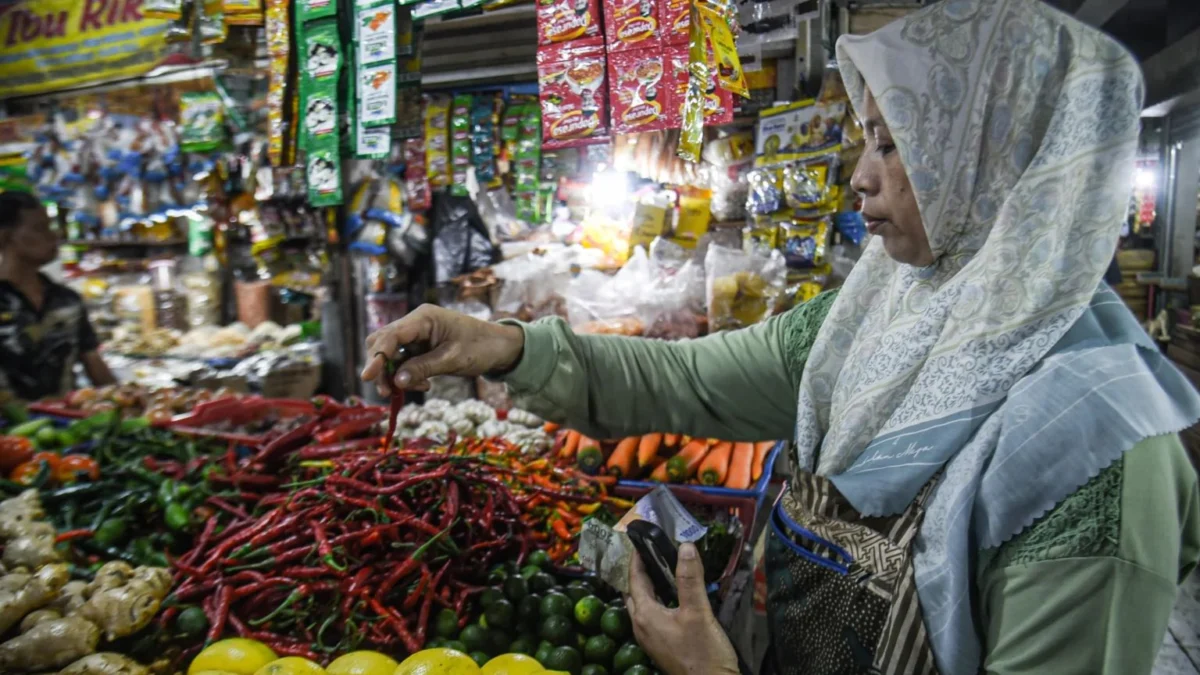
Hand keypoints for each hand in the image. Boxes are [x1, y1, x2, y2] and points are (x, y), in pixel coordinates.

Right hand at [360, 304, 524, 396]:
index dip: (377, 356)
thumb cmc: (481, 347)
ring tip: (418, 387)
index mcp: (423, 318)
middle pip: (383, 343)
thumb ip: (423, 368)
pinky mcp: (420, 347)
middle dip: (382, 368)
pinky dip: (407, 375)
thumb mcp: (452, 359)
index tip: (367, 377)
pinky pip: (403, 361)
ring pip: (391, 354)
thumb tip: (396, 381)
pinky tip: (424, 384)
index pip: (391, 335)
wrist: (500, 347)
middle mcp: (416, 323)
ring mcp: (417, 335)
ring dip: (395, 374)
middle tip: (388, 392)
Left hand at [626, 543, 739, 674]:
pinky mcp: (659, 645)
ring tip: (661, 570)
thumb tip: (685, 547)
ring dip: (647, 587)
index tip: (641, 540)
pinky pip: (650, 616)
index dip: (637, 558)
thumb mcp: (698, 612)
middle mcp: (641, 626)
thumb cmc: (702, 651)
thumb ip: (690, 579)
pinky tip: (671, 598)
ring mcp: (649, 638)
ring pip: (641, 606)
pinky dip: (655, 601)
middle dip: (639, 572)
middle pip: (634, 592)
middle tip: (650, 553)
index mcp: (645, 615)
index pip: (634, 579)